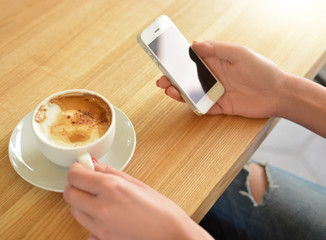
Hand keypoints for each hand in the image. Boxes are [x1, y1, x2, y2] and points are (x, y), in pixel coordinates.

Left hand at [64, 163, 211, 239]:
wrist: (170, 235)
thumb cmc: (160, 209)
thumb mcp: (136, 183)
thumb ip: (110, 172)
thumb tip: (93, 166)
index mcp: (111, 188)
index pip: (75, 176)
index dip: (76, 169)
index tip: (81, 168)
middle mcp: (101, 207)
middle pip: (69, 193)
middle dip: (74, 185)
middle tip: (86, 182)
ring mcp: (99, 227)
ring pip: (74, 211)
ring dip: (81, 202)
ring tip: (98, 199)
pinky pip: (86, 228)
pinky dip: (91, 221)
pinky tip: (106, 217)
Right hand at [157, 41, 284, 117]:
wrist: (278, 93)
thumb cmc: (262, 70)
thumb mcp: (240, 53)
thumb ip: (217, 49)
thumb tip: (194, 44)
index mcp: (217, 62)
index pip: (193, 60)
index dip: (178, 60)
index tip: (165, 60)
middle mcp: (214, 77)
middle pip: (188, 78)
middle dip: (173, 79)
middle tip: (162, 80)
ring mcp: (216, 92)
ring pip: (192, 93)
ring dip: (179, 92)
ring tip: (169, 90)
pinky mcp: (220, 106)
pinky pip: (203, 107)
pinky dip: (193, 105)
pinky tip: (184, 101)